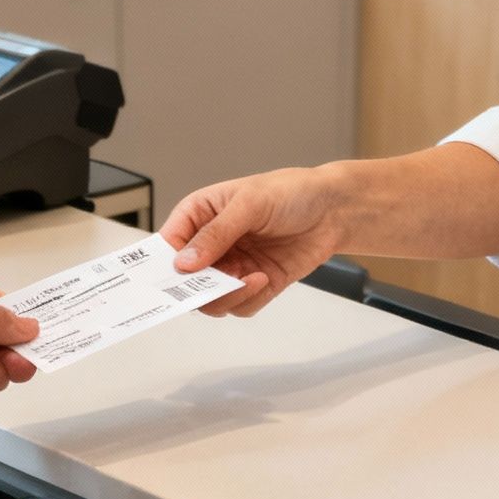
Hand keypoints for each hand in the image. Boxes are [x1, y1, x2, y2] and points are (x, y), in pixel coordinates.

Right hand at [161, 167, 346, 316]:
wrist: (334, 210)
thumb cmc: (292, 192)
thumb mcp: (249, 203)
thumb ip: (216, 234)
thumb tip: (185, 262)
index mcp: (199, 216)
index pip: (168, 245)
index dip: (164, 264)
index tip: (171, 278)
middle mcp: (212, 245)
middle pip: (186, 281)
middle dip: (198, 288)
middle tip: (214, 288)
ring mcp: (232, 267)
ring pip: (211, 300)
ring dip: (228, 296)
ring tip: (252, 278)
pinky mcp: (255, 284)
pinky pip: (240, 306)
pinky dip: (248, 299)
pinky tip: (264, 278)